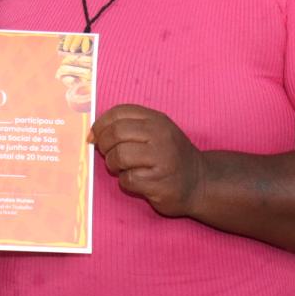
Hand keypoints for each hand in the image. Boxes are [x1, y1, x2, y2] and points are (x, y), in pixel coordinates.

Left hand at [88, 104, 205, 217]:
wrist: (201, 182)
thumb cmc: (171, 156)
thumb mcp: (157, 132)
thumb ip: (129, 127)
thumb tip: (93, 133)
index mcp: (156, 120)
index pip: (119, 112)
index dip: (101, 124)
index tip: (94, 135)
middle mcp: (160, 136)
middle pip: (115, 133)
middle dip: (104, 145)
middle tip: (107, 154)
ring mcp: (161, 159)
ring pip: (119, 156)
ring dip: (113, 164)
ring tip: (122, 168)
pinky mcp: (158, 182)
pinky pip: (127, 179)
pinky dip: (125, 181)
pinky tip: (137, 180)